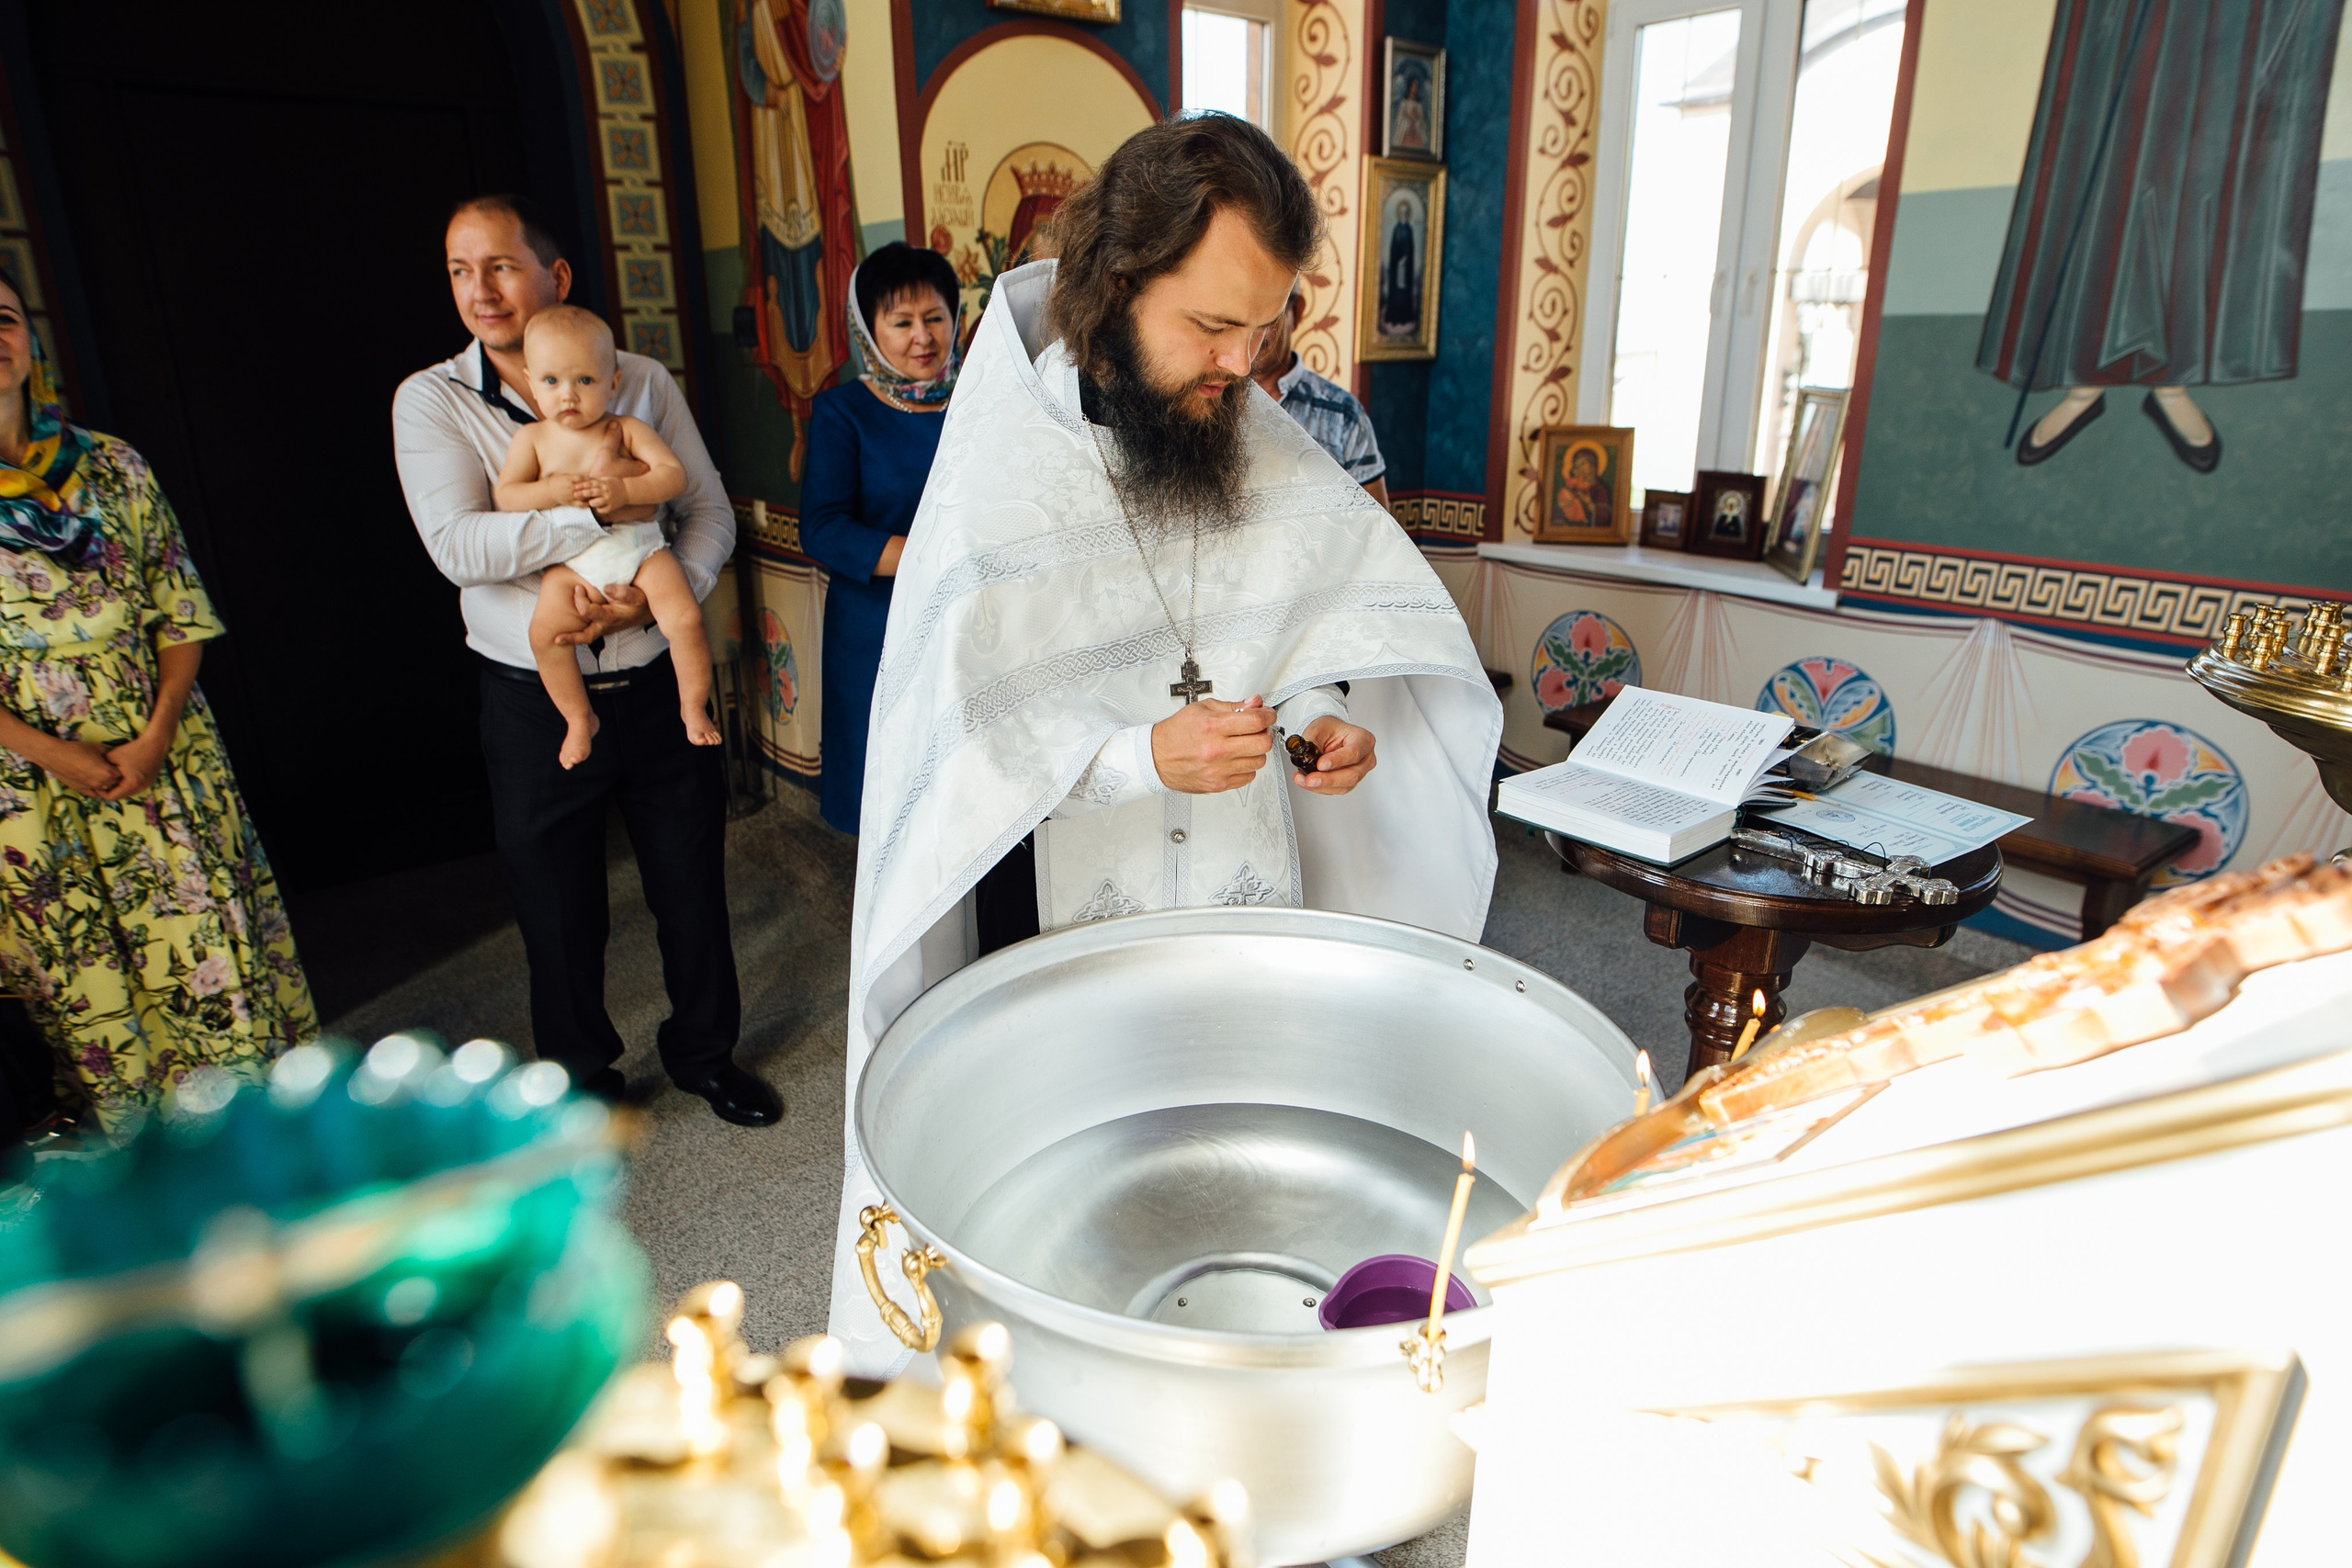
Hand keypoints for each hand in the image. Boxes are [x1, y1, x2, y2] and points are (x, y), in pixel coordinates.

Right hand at [41, 737, 123, 797]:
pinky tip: (93, 782)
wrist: (55, 755)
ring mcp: (89, 788)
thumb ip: (107, 756)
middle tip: (107, 769)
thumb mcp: (97, 748)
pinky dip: (95, 789)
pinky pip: (92, 793)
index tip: (113, 764)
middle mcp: (100, 783)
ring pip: (103, 790)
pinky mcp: (79, 790)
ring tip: (99, 775)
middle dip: (112, 777)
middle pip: (113, 783)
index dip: (117, 769)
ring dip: (104, 784)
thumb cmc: (76, 749)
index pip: (119, 775)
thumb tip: (110, 760)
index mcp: (107, 773)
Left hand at [97, 731, 171, 801]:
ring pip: (127, 792)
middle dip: (110, 789)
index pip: (111, 797)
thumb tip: (94, 775)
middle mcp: (140, 788)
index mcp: (130, 784)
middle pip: (120, 796)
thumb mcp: (112, 757)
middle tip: (103, 780)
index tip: (96, 783)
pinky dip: (127, 783)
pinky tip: (125, 773)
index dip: (101, 792)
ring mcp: (146, 785)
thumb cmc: (133, 749)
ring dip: (119, 786)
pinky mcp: (150, 781)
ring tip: (113, 776)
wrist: (155, 743)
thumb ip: (102, 768)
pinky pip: (135, 787)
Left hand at [551, 582, 653, 644]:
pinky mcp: (599, 626)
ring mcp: (601, 628)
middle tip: (556, 640)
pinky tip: (563, 627)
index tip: (578, 587)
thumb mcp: (637, 596)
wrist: (644, 612)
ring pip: (584, 636)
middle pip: (586, 637)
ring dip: (570, 638)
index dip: (580, 599)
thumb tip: (605, 587)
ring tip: (555, 639)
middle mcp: (604, 626)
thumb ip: (623, 592)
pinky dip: (574, 631)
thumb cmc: (639, 602)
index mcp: (610, 617)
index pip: (588, 612)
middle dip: (571, 638)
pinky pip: (585, 631)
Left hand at [571, 475, 620, 510]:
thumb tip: (583, 479)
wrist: (628, 490)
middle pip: (592, 492)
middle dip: (583, 493)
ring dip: (591, 502)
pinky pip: (603, 510)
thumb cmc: (614, 484)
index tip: (575, 486)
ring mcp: (609, 499)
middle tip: (575, 495)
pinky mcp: (612, 507)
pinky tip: (598, 507)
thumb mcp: (606, 479)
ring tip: (588, 503)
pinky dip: (599, 509)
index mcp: (603, 483)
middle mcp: (605, 491)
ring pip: (597, 502)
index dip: (582, 485)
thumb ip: (596, 480)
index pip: (591, 484)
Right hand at [1151, 695, 1272, 793]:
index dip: (1268, 715)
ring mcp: (1219, 770)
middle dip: (1265, 733)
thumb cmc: (1176, 733)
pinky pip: (1248, 777)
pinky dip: (1246, 767)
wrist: (1156, 758)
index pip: (1255, 721)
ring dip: (1256, 751)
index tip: (1268, 714)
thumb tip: (1254, 703)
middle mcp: (1216, 750)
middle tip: (1259, 729)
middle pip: (1262, 743)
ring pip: (1259, 761)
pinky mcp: (1219, 784)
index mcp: (1213, 727)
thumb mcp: (1202, 709)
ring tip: (1244, 744)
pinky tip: (1236, 758)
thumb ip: (1232, 706)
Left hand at [1294, 716, 1376, 794]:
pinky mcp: (1349, 783)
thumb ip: (1311, 744)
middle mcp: (1365, 758)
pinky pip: (1336, 790)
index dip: (1337, 760)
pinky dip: (1319, 788)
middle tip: (1310, 779)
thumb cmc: (1329, 730)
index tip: (1320, 764)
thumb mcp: (1318, 729)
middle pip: (1352, 774)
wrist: (1328, 736)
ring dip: (1321, 786)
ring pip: (1344, 786)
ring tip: (1303, 779)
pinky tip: (1307, 782)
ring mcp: (1360, 772)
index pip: (1354, 752)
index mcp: (1363, 739)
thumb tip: (1303, 758)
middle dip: (1328, 779)